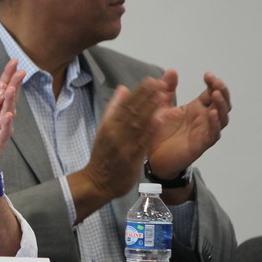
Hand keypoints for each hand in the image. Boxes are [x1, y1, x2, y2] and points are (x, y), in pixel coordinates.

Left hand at [0, 60, 24, 186]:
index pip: (1, 90)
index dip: (7, 76)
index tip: (13, 61)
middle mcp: (0, 120)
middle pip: (8, 100)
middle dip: (14, 85)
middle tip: (20, 71)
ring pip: (6, 116)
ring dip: (10, 103)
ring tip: (12, 90)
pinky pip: (1, 135)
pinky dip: (4, 126)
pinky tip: (8, 117)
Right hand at [78, 77, 163, 203]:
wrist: (97, 182)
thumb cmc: (103, 155)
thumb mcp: (104, 128)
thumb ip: (114, 109)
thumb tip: (123, 89)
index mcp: (109, 124)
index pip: (126, 104)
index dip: (139, 92)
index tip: (151, 80)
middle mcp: (116, 132)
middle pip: (133, 111)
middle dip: (147, 96)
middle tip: (160, 82)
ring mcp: (124, 145)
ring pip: (139, 124)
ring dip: (151, 109)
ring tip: (163, 96)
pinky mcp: (132, 158)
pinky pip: (143, 141)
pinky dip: (152, 129)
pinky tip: (161, 119)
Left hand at [147, 70, 231, 177]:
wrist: (152, 156)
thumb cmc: (160, 131)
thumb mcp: (161, 106)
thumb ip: (166, 89)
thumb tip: (171, 70)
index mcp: (197, 108)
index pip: (211, 93)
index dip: (213, 83)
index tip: (207, 74)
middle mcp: (204, 119)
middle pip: (222, 103)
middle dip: (221, 91)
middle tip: (216, 81)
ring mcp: (204, 132)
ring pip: (222, 118)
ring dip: (221, 105)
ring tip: (216, 94)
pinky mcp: (201, 144)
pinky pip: (213, 134)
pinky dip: (214, 124)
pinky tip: (212, 114)